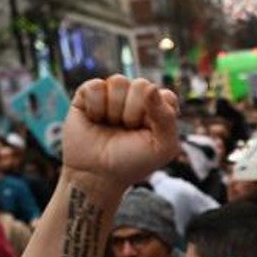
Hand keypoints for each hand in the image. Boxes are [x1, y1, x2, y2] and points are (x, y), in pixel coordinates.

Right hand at [61, 75, 180, 188]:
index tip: (148, 134)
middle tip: (127, 130)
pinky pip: (95, 86)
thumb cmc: (132, 161)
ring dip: (114, 111)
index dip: (156, 116)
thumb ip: (167, 117)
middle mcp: (137, 96)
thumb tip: (150, 87)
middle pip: (141, 85)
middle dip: (133, 114)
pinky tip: (95, 119)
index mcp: (159, 107)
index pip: (165, 95)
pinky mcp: (89, 93)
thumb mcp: (162, 147)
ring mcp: (113, 93)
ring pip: (118, 82)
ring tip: (111, 125)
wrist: (97, 174)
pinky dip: (95, 107)